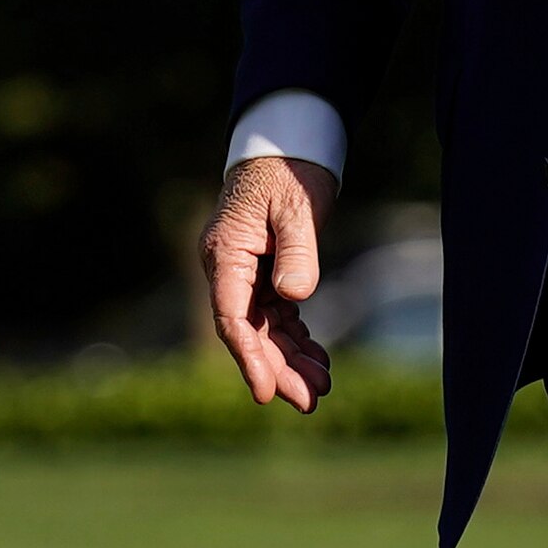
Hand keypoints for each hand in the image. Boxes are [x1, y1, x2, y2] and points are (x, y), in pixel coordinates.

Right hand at [201, 154, 343, 411]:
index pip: (231, 317)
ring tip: (322, 387)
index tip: (264, 392)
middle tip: (309, 401)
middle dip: (276, 369)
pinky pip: (278, 316)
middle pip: (248, 332)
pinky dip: (297, 338)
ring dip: (290, 359)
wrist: (288, 145)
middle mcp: (229, 269)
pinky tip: (318, 359)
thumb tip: (294, 296)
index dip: (248, 358)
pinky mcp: (266, 273)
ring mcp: (246, 273)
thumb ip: (297, 250)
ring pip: (264, 329)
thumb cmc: (288, 171)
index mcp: (226, 254)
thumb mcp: (297, 207)